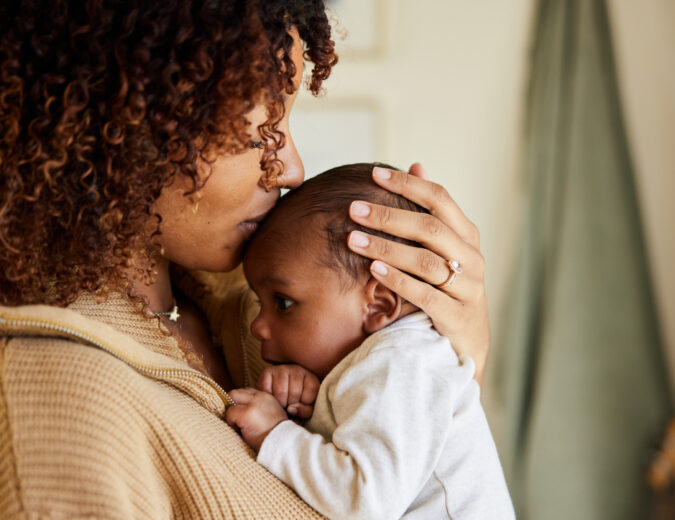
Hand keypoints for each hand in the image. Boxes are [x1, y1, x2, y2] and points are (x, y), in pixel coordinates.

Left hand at [225, 388, 287, 451]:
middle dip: (233, 404)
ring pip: (232, 398)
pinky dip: (231, 422)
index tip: (242, 414)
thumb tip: (243, 407)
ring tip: (239, 425)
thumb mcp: (272, 414)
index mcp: (267, 396)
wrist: (282, 444)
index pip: (247, 392)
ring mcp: (253, 404)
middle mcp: (260, 396)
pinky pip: (230, 413)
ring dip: (232, 411)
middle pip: (236, 392)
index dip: (241, 403)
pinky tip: (240, 431)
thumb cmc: (275, 434)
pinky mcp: (246, 413)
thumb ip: (259, 407)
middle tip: (237, 419)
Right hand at [257, 364, 319, 417]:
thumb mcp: (307, 407)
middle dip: (291, 404)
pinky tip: (272, 396)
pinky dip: (269, 397)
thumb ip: (305, 410)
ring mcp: (281, 368)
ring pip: (281, 391)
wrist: (281, 392)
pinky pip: (267, 389)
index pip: (311, 392)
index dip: (305, 404)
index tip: (301, 403)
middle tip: (289, 403)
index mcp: (310, 376)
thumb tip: (291, 408)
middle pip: (295, 392)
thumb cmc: (297, 401)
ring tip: (282, 401)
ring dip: (280, 402)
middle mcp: (297, 369)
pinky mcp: (267, 371)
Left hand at [347, 163, 489, 384]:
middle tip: (354, 209)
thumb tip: (417, 164)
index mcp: (467, 235)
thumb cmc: (448, 287)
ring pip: (426, 260)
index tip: (374, 173)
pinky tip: (373, 269)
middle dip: (389, 215)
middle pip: (430, 228)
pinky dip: (398, 280)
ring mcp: (468, 288)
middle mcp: (472, 258)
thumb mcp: (444, 248)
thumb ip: (430, 211)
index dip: (408, 184)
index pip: (440, 199)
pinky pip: (425, 294)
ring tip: (353, 239)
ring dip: (387, 247)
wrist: (467, 343)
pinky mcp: (457, 316)